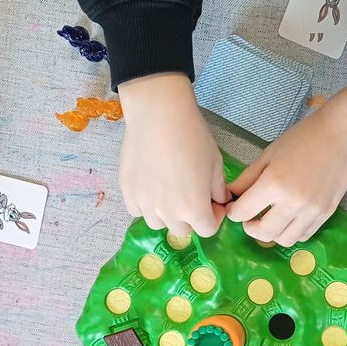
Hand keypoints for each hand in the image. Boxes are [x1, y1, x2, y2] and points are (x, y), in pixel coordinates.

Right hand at [118, 73, 227, 236]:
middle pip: (182, 230)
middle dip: (191, 217)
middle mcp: (167, 213)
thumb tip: (219, 201)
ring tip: (170, 191)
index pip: (207, 230)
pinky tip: (152, 187)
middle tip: (192, 195)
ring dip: (167, 214)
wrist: (159, 115)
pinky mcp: (127, 191)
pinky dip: (146, 205)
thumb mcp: (216, 164)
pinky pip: (137, 210)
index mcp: (194, 209)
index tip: (213, 203)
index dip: (214, 217)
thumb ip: (218, 190)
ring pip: (158, 222)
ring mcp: (144, 204)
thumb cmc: (193, 137)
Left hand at [225, 79, 346, 245]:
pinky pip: (304, 235)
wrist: (340, 137)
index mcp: (274, 184)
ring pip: (284, 240)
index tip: (235, 208)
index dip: (234, 213)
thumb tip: (231, 196)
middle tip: (249, 218)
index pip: (243, 212)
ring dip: (272, 234)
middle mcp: (293, 202)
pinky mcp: (326, 214)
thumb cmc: (302, 139)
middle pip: (263, 233)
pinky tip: (288, 218)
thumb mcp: (268, 154)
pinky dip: (291, 232)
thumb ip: (247, 179)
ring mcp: (312, 211)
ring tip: (270, 219)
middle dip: (250, 228)